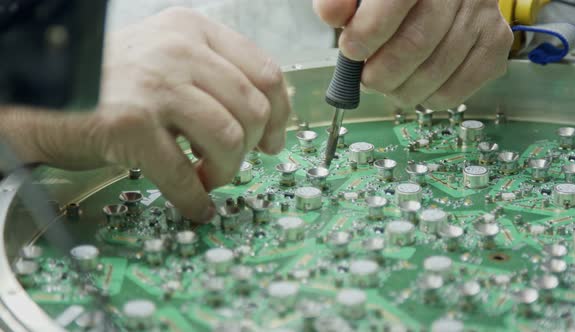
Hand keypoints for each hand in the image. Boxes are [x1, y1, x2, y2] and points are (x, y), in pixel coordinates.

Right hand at [2, 8, 290, 221]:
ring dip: (226, 172)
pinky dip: (196, 199)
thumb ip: (214, 76)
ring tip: (208, 178)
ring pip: (230, 139)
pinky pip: (184, 174)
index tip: (274, 139)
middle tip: (235, 164)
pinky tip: (195, 205)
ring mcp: (155, 86)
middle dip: (253, 149)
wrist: (43, 94)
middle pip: (254, 109)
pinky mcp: (132, 125)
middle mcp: (178, 50)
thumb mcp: (167, 57)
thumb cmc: (111, 82)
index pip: (265, 72)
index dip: (280, 114)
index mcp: (193, 30)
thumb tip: (266, 118)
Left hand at [313, 0, 512, 109]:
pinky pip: (457, 89)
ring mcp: (482, 15)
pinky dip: (427, 98)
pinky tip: (415, 85)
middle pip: (416, 43)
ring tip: (386, 83)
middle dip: (380, 71)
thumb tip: (331, 14)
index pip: (394, 2)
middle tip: (366, 77)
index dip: (368, 32)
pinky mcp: (495, 42)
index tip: (351, 50)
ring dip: (399, 90)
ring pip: (436, 71)